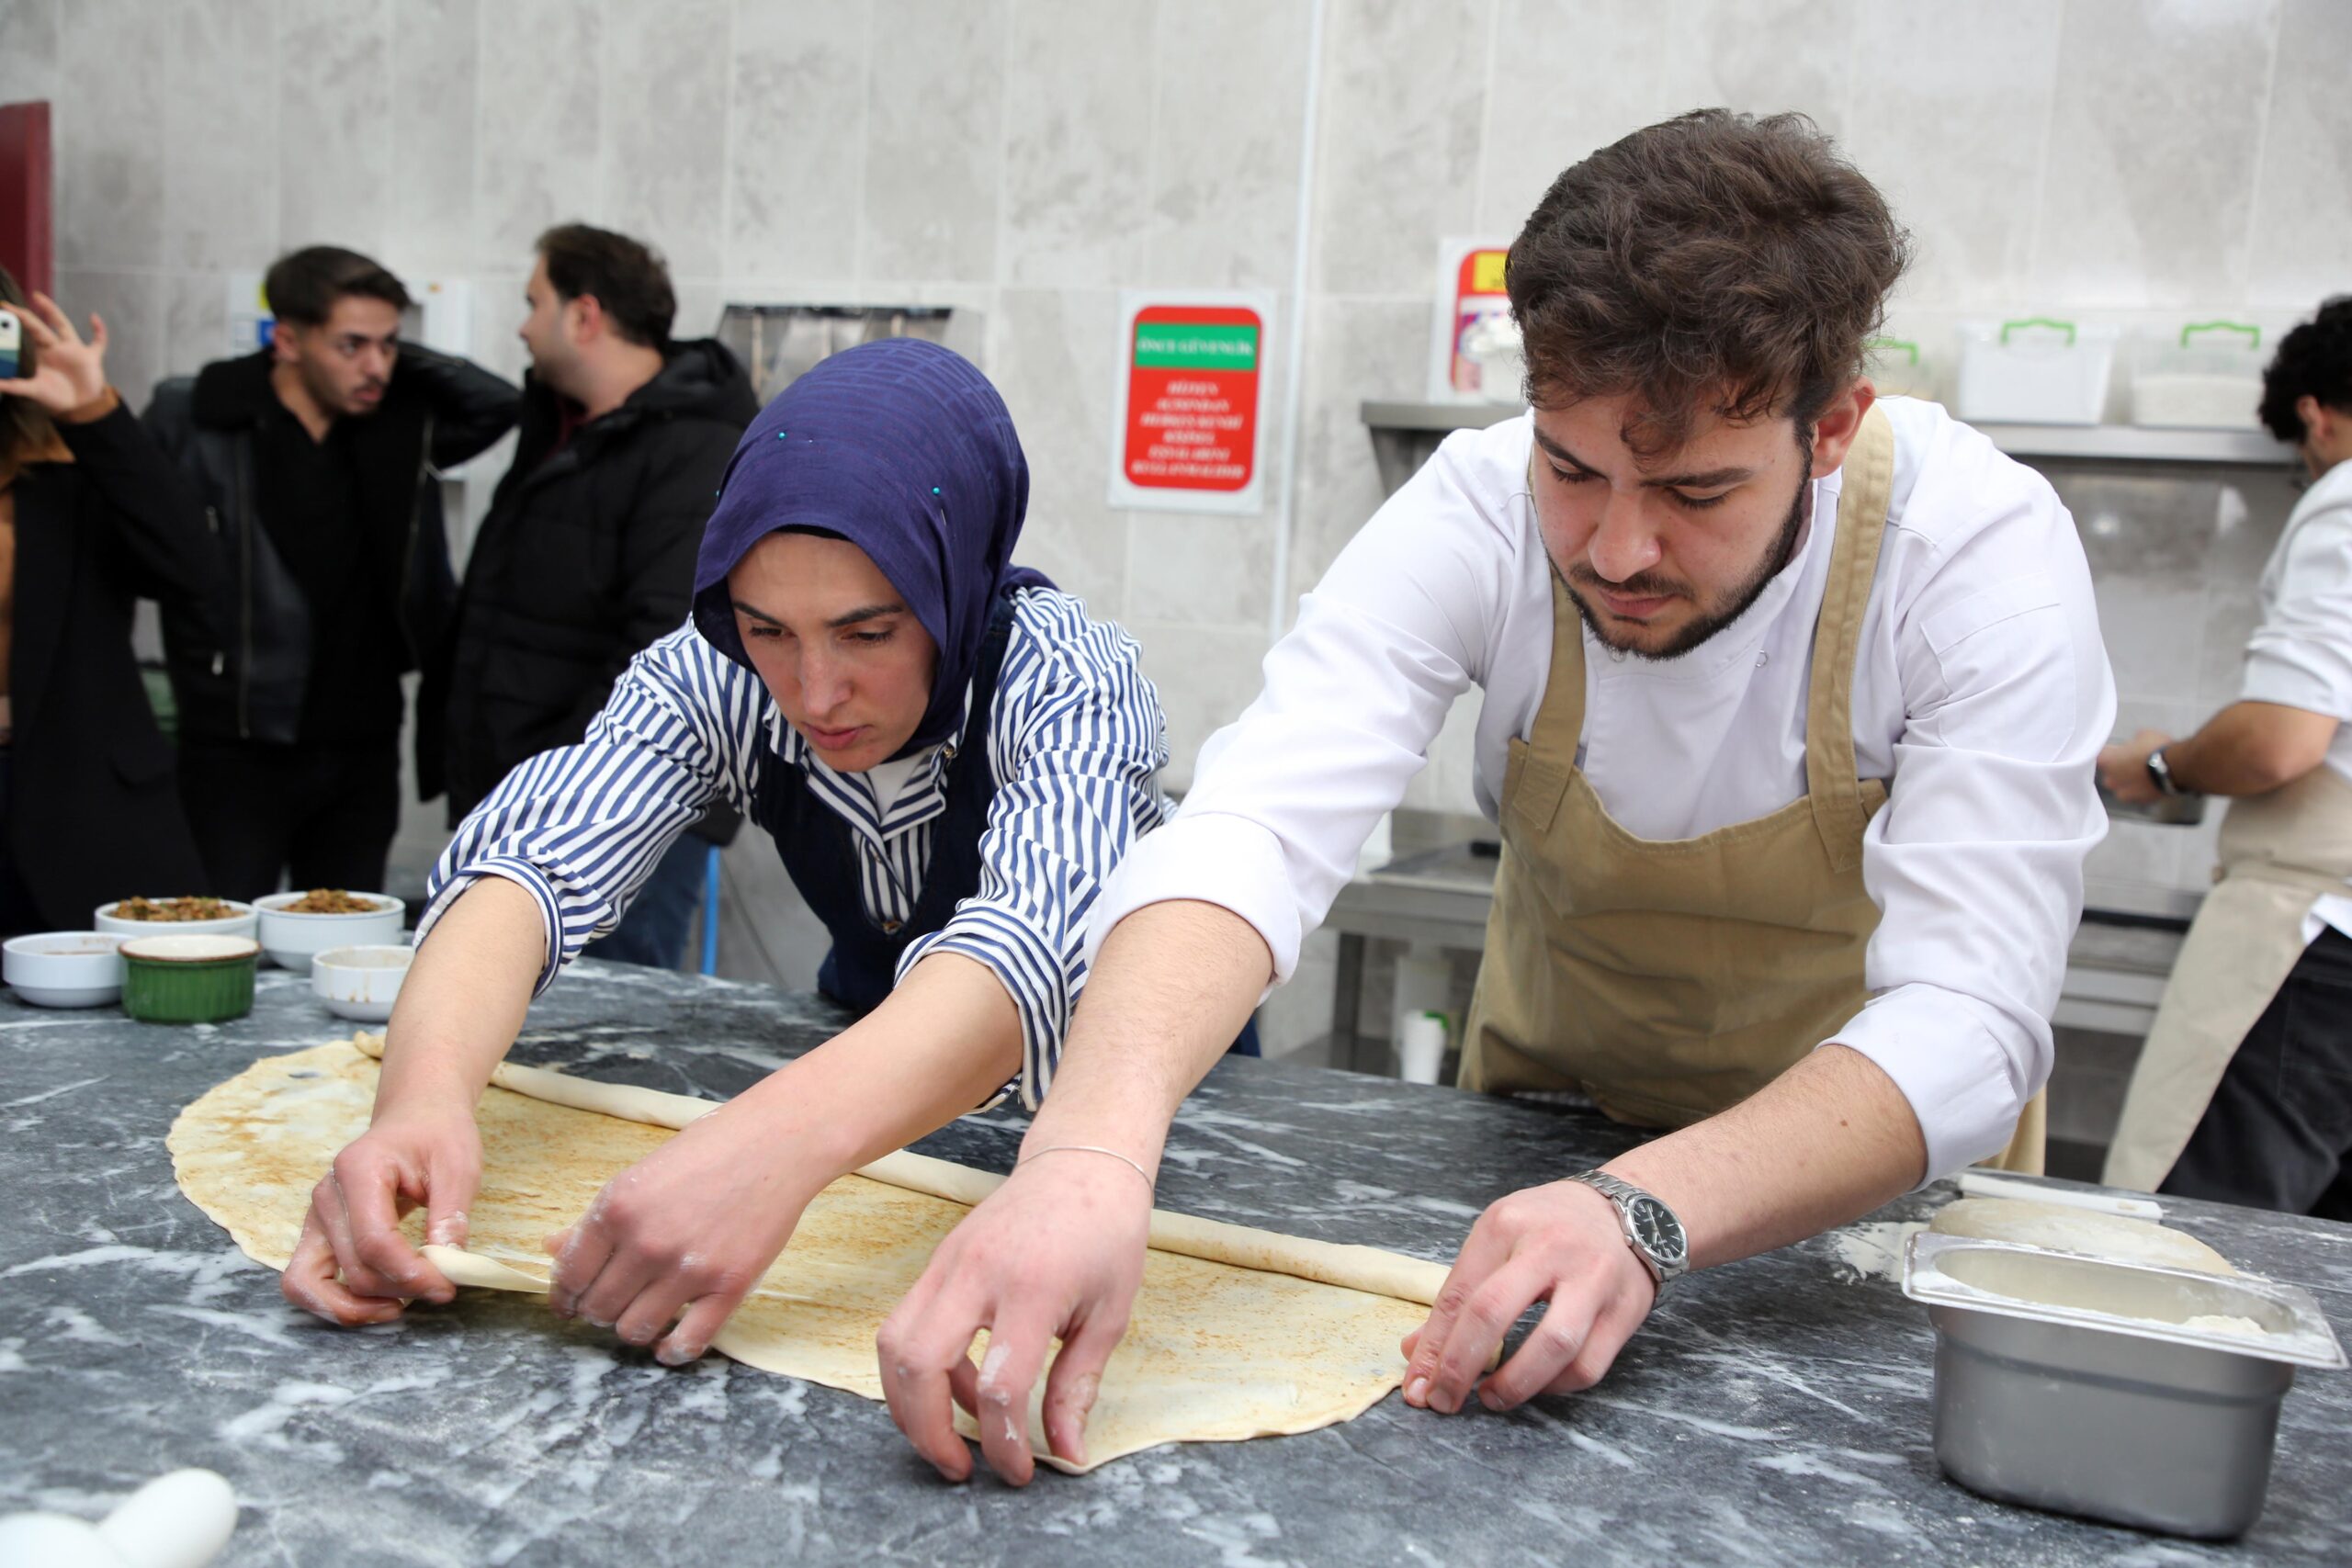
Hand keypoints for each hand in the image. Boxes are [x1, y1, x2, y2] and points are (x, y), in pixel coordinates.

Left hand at [0, 291, 108, 413]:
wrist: (81, 408)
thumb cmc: (58, 398)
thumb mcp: (35, 390)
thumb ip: (16, 386)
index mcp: (44, 352)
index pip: (29, 332)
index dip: (18, 321)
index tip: (4, 308)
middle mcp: (57, 347)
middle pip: (41, 326)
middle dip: (27, 315)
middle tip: (11, 305)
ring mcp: (75, 350)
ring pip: (64, 326)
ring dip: (53, 312)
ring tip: (39, 298)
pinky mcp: (91, 357)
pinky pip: (98, 342)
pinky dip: (99, 330)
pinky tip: (93, 317)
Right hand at [280, 1109, 480, 1324]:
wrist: (416, 1117)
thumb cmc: (437, 1136)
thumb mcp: (459, 1166)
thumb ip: (452, 1217)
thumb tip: (449, 1267)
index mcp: (359, 1170)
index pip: (376, 1242)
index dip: (411, 1274)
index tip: (447, 1286)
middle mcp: (326, 1196)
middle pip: (353, 1267)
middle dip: (399, 1289)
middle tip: (441, 1289)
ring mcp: (314, 1216)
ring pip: (312, 1283)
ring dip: (358, 1307)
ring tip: (402, 1307)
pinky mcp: (316, 1234)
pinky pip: (306, 1281)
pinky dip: (334, 1302)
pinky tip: (378, 1303)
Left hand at [542, 1102, 820, 1366]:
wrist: (776, 1143)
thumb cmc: (709, 1150)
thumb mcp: (642, 1175)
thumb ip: (597, 1218)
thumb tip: (553, 1248)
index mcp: (618, 1207)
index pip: (571, 1273)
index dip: (563, 1296)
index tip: (567, 1303)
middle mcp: (647, 1242)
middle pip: (598, 1307)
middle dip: (597, 1311)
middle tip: (610, 1303)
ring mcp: (689, 1267)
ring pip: (634, 1329)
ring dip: (631, 1328)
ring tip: (641, 1314)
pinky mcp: (729, 1286)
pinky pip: (687, 1342)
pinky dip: (672, 1350)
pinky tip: (669, 1342)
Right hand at [877, 1155, 1150, 1483]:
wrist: (1082, 1161)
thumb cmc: (1106, 1233)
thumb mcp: (1109, 1314)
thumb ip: (1078, 1386)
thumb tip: (1066, 1453)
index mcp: (1033, 1288)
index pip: (999, 1384)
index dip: (1003, 1443)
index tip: (1018, 1473)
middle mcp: (978, 1273)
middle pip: (919, 1364)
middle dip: (927, 1431)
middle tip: (959, 1468)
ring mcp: (948, 1262)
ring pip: (894, 1343)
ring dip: (909, 1402)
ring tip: (951, 1435)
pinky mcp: (937, 1261)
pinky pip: (905, 1323)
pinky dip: (918, 1367)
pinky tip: (959, 1384)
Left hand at [1400, 1178, 1657, 1414]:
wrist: (1632, 1210)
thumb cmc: (1552, 1226)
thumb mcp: (1499, 1237)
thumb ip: (1460, 1292)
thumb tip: (1416, 1351)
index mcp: (1506, 1225)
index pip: (1458, 1292)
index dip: (1432, 1345)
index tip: (1415, 1384)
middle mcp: (1549, 1248)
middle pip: (1492, 1312)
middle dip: (1459, 1366)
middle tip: (1442, 1400)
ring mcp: (1593, 1279)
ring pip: (1552, 1345)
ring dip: (1514, 1384)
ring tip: (1491, 1398)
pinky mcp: (1625, 1311)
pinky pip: (1588, 1365)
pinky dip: (1556, 1387)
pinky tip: (1536, 1386)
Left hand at [2097, 728, 2170, 805]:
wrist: (2176, 768)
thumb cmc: (2156, 748)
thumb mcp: (2143, 734)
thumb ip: (2133, 742)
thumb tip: (2136, 744)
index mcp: (2106, 761)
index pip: (2100, 755)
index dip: (2110, 752)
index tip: (2117, 749)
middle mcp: (2110, 780)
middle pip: (2109, 774)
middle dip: (2118, 769)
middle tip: (2132, 761)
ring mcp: (2124, 794)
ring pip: (2122, 787)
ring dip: (2129, 782)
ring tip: (2143, 774)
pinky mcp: (2140, 801)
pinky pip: (2136, 795)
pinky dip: (2141, 790)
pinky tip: (2151, 782)